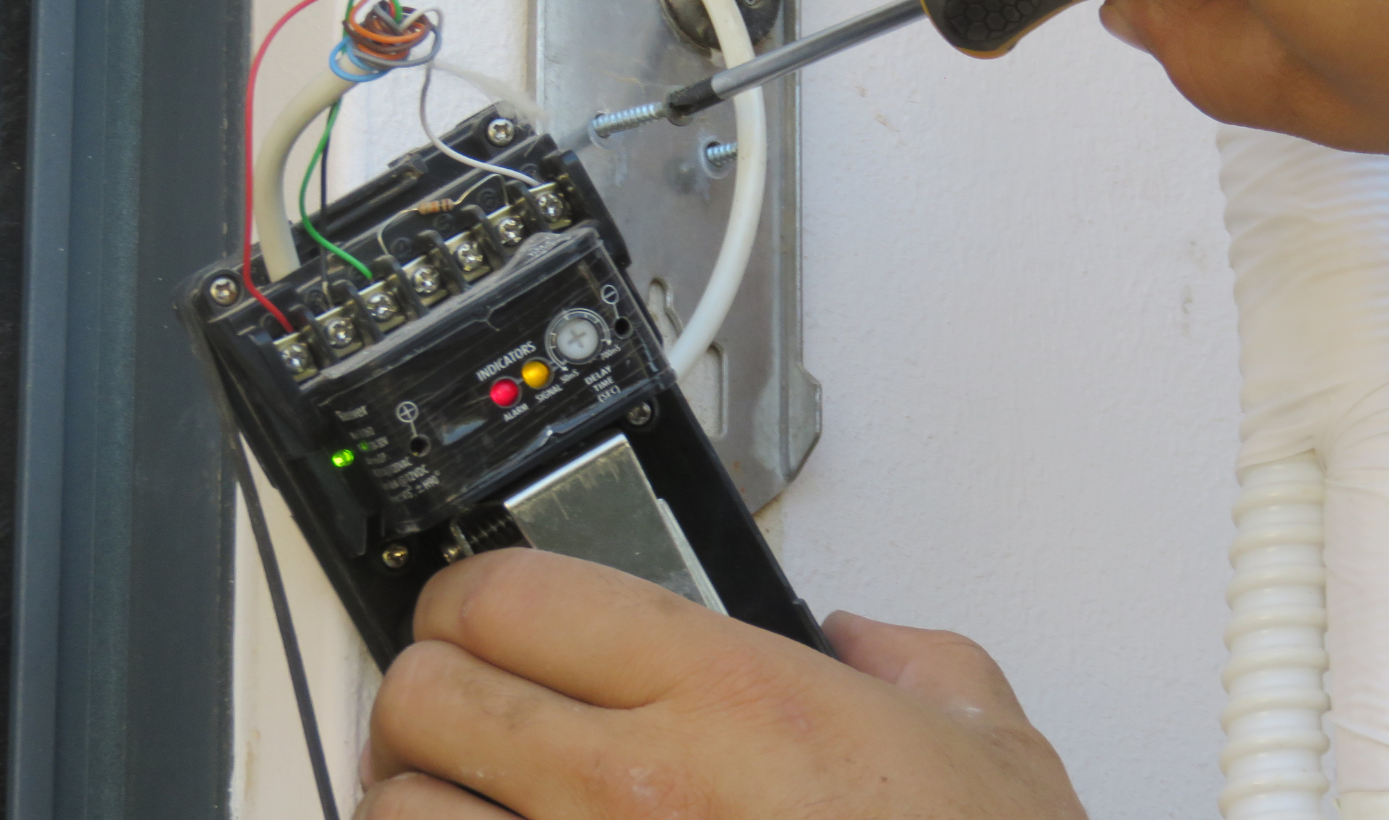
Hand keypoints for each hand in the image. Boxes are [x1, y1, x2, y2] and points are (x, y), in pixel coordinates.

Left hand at [356, 549, 1085, 819]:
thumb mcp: (990, 747)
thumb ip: (913, 660)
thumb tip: (864, 639)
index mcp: (732, 698)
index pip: (512, 594)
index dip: (470, 591)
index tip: (477, 609)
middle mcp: (638, 790)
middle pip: (426, 690)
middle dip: (429, 686)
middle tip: (461, 702)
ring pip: (397, 812)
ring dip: (415, 800)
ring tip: (456, 802)